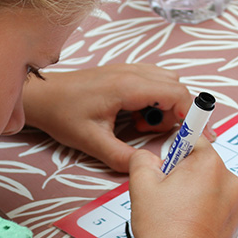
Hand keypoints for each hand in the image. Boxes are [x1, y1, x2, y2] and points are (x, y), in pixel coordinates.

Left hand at [21, 64, 207, 171]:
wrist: (42, 96)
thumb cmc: (63, 115)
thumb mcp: (92, 142)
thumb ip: (121, 157)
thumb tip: (147, 168)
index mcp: (128, 87)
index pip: (177, 93)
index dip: (192, 114)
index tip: (196, 135)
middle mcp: (133, 72)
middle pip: (177, 86)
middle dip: (178, 112)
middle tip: (155, 133)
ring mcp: (129, 69)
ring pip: (167, 82)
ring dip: (166, 105)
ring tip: (141, 126)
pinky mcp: (124, 72)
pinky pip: (154, 81)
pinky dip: (156, 99)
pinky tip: (135, 116)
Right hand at [128, 137, 237, 237]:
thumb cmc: (162, 231)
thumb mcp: (141, 185)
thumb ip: (143, 159)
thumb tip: (148, 157)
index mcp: (209, 164)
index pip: (194, 138)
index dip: (174, 150)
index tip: (167, 162)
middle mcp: (230, 180)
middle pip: (202, 164)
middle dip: (182, 174)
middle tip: (163, 195)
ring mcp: (236, 204)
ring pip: (209, 186)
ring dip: (193, 193)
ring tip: (174, 215)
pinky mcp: (236, 223)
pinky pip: (217, 205)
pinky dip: (203, 210)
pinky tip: (186, 226)